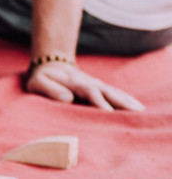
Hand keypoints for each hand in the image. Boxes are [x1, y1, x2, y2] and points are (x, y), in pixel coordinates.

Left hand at [26, 61, 143, 110]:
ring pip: (114, 92)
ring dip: (127, 101)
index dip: (100, 102)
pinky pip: (115, 94)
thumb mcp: (38, 82)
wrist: (50, 65)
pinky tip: (136, 108)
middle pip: (108, 91)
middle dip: (121, 102)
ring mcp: (96, 84)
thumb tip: (67, 100)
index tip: (109, 113)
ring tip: (140, 112)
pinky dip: (126, 99)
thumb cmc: (41, 78)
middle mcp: (89, 82)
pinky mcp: (99, 88)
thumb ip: (50, 90)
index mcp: (75, 82)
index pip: (91, 92)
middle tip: (135, 113)